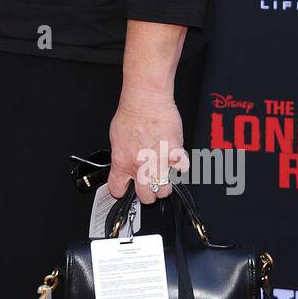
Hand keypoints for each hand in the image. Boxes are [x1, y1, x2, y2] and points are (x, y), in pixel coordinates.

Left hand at [107, 92, 188, 206]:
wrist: (146, 101)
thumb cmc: (131, 114)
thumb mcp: (116, 139)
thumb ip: (122, 156)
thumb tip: (124, 163)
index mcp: (122, 162)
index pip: (117, 190)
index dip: (122, 191)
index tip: (125, 189)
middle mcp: (140, 167)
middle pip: (146, 197)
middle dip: (148, 193)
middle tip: (148, 185)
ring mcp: (159, 163)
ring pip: (165, 190)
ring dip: (164, 184)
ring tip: (162, 175)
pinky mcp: (174, 155)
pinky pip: (181, 170)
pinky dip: (179, 166)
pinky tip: (173, 159)